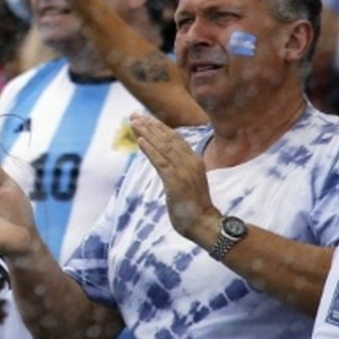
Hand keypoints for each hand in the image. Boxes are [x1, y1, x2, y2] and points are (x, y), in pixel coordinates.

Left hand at [132, 114, 217, 245]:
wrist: (205, 224)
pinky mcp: (176, 181)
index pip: (175, 138)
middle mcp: (190, 162)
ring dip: (147, 133)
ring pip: (163, 147)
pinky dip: (150, 150)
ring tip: (134, 122)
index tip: (145, 118)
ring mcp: (184, 171)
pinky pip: (160, 162)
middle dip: (150, 125)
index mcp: (194, 160)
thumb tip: (165, 158)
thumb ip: (180, 167)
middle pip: (168, 138)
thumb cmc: (195, 204)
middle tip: (134, 115)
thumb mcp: (188, 180)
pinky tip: (140, 141)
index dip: (159, 126)